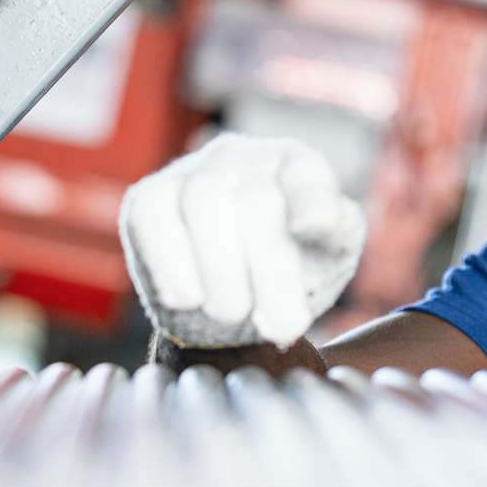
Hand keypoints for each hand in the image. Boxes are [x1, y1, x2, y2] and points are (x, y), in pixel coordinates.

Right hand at [119, 134, 365, 348]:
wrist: (232, 295)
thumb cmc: (287, 268)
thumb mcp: (326, 254)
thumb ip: (336, 234)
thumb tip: (320, 221)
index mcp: (296, 167)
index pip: (307, 175)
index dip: (312, 199)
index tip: (318, 227)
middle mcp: (244, 159)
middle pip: (256, 200)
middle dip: (270, 270)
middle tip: (282, 327)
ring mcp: (194, 172)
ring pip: (203, 199)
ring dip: (220, 268)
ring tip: (233, 313)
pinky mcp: (150, 197)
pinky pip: (152, 215)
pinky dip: (170, 262)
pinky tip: (188, 298)